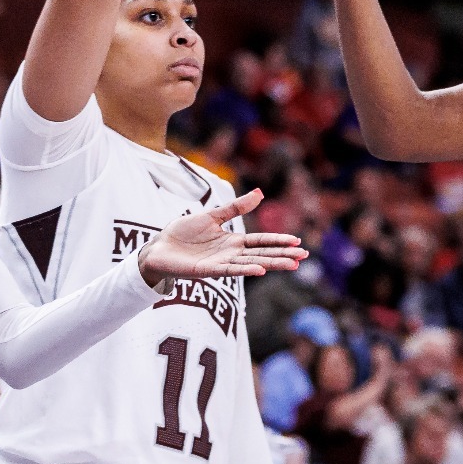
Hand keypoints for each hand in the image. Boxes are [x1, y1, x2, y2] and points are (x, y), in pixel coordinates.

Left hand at [136, 189, 307, 285]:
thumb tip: (260, 193)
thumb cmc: (182, 233)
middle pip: (262, 253)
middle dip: (283, 255)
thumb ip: (235, 207)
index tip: (298, 242)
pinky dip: (246, 269)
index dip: (279, 241)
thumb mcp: (212, 215)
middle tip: (304, 256)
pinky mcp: (208, 271)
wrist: (158, 247)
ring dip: (272, 264)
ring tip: (291, 265)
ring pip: (252, 263)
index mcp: (233, 241)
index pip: (261, 241)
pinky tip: (260, 270)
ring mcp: (221, 263)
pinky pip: (230, 270)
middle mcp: (231, 254)